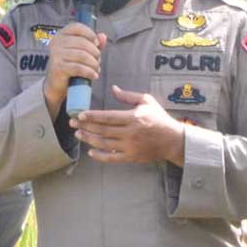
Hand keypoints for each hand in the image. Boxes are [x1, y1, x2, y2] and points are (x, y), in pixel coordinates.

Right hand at [42, 22, 105, 118]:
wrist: (56, 83)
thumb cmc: (70, 64)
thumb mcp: (82, 51)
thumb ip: (93, 43)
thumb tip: (103, 36)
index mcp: (62, 35)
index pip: (77, 27)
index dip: (90, 34)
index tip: (97, 43)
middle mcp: (56, 42)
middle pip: (82, 42)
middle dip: (95, 52)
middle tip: (98, 61)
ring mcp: (56, 55)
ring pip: (82, 55)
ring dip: (94, 63)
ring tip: (96, 69)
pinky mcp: (58, 67)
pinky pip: (78, 68)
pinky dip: (89, 72)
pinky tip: (94, 75)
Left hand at [71, 85, 185, 165]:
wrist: (173, 141)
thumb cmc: (160, 118)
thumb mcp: (147, 101)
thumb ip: (129, 96)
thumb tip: (113, 89)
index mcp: (134, 118)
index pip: (108, 117)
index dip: (92, 117)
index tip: (80, 115)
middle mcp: (130, 133)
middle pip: (102, 130)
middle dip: (85, 127)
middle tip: (72, 124)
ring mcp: (130, 146)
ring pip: (104, 144)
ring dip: (89, 139)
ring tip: (78, 135)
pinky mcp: (131, 157)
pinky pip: (112, 158)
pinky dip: (100, 156)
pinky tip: (91, 152)